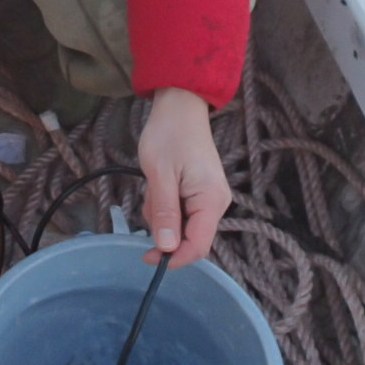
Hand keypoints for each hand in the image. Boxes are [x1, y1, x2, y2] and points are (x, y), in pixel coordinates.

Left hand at [136, 87, 229, 267]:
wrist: (179, 106)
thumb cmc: (169, 135)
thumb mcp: (160, 175)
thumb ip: (164, 213)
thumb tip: (167, 248)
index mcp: (211, 200)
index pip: (198, 245)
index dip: (174, 257)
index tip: (147, 257)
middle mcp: (216, 203)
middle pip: (190, 237)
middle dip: (164, 228)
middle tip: (149, 200)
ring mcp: (209, 197)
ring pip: (182, 224)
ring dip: (161, 214)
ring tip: (153, 185)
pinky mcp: (200, 191)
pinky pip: (182, 211)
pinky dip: (165, 204)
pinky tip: (158, 183)